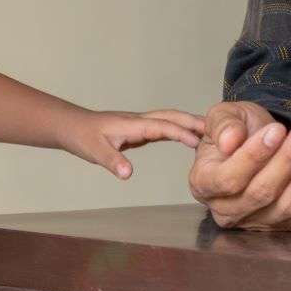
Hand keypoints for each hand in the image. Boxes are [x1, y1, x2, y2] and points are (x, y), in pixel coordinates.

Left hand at [60, 108, 205, 179]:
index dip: (181, 132)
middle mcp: (140, 121)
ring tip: (210, 132)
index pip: (163, 126)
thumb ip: (113, 162)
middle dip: (194, 121)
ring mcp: (140, 124)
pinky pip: (164, 126)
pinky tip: (187, 137)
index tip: (199, 141)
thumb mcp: (95, 152)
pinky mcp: (139, 129)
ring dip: (189, 123)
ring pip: (170, 119)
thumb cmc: (83, 137)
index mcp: (133, 124)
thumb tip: (129, 174)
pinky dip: (179, 129)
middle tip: (218, 129)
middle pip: (172, 117)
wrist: (72, 126)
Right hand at [187, 101, 290, 229]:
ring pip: (288, 203)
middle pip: (263, 191)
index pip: (228, 179)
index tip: (276, 129)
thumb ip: (223, 125)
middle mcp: (228, 210)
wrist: (258, 140)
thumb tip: (230, 141)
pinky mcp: (285, 225)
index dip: (254, 156)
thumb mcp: (224, 115)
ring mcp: (258, 222)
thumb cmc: (238, 129)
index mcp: (204, 183)